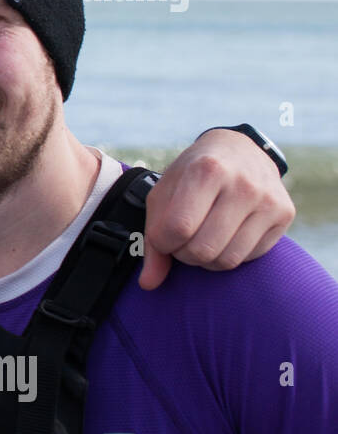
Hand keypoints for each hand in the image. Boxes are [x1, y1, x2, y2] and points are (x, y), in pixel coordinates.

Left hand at [139, 128, 295, 289]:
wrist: (239, 149)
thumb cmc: (193, 175)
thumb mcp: (164, 194)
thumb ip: (152, 238)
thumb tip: (148, 284)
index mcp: (207, 170)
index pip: (178, 228)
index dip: (163, 242)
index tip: (164, 235)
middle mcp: (242, 184)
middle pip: (203, 250)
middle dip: (184, 254)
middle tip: (183, 239)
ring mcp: (268, 200)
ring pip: (227, 260)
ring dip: (205, 260)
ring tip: (201, 238)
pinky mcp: (285, 214)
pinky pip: (249, 257)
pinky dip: (229, 254)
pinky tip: (225, 233)